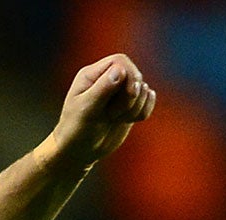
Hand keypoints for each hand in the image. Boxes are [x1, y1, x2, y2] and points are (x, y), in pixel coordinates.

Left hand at [44, 54, 155, 171]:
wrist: (78, 153)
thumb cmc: (76, 131)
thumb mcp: (86, 110)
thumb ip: (102, 89)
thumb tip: (120, 70)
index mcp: (92, 75)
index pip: (121, 61)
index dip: (129, 75)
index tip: (130, 93)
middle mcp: (107, 79)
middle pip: (135, 75)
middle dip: (131, 96)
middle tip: (113, 114)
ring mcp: (120, 92)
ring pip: (144, 89)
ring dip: (134, 107)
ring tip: (114, 119)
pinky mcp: (130, 105)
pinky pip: (149, 101)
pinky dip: (143, 112)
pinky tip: (127, 121)